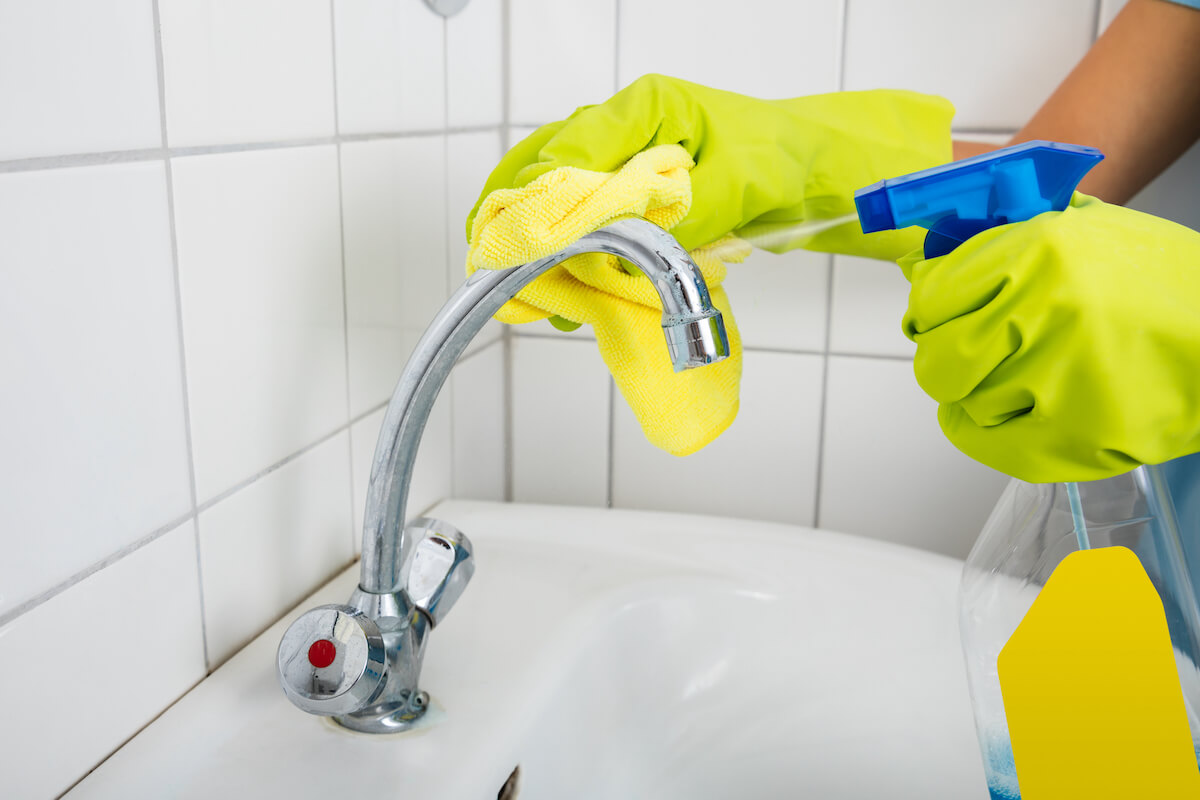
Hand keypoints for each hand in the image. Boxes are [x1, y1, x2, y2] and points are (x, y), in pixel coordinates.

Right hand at [468, 74, 952, 259]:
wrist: (808, 170)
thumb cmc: (780, 161)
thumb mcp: (741, 184)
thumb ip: (682, 211)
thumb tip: (625, 248)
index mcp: (645, 109)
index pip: (570, 149)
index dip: (535, 198)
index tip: (515, 245)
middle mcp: (621, 129)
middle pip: (543, 170)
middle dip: (517, 222)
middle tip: (496, 271)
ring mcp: (619, 161)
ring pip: (553, 198)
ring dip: (537, 245)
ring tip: (525, 293)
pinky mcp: (625, 194)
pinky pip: (580, 223)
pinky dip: (566, 258)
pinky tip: (562, 295)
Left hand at [900, 195, 1199, 481]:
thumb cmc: (1164, 287)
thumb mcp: (1086, 231)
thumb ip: (1003, 239)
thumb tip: (924, 258)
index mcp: (1038, 252)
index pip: (931, 298)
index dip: (929, 313)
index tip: (937, 319)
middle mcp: (1042, 313)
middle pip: (937, 360)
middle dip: (946, 359)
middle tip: (966, 354)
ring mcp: (1057, 379)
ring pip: (963, 402)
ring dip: (981, 393)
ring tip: (1022, 375)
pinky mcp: (1075, 436)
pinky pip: (987, 443)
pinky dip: (986, 431)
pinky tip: (1010, 412)